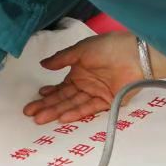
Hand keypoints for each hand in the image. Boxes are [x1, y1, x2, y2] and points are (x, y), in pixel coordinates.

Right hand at [22, 31, 143, 123]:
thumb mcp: (81, 50)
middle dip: (47, 105)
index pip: (61, 86)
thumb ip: (62, 58)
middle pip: (64, 98)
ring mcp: (97, 93)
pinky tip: (62, 118)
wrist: (135, 53)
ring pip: (73, 104)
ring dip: (57, 111)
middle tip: (30, 113)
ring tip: (40, 118)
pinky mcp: (108, 101)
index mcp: (80, 71)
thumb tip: (43, 64)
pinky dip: (76, 113)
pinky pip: (89, 109)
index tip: (35, 99)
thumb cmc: (108, 47)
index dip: (49, 93)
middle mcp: (87, 84)